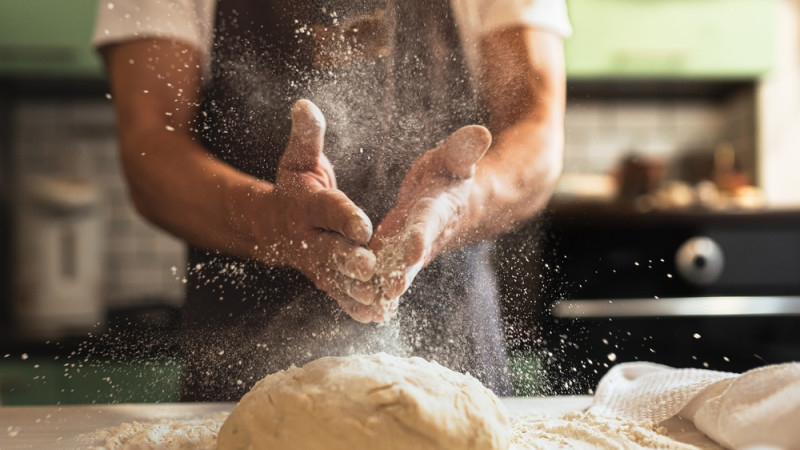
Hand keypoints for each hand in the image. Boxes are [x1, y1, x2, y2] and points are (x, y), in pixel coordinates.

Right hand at [259, 99, 382, 321]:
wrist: (273, 225)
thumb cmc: (295, 186)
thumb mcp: (299, 159)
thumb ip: (307, 136)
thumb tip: (304, 104)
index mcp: (307, 205)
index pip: (327, 210)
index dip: (344, 216)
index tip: (363, 224)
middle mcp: (309, 237)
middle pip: (330, 250)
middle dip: (349, 260)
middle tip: (371, 267)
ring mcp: (315, 263)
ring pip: (336, 279)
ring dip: (356, 290)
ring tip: (379, 298)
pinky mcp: (323, 279)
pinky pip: (338, 294)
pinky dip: (354, 306)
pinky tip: (375, 316)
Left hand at [371, 125, 491, 308]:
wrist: (455, 202)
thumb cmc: (450, 174)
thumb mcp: (455, 158)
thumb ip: (464, 149)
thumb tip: (481, 132)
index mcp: (438, 208)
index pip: (429, 222)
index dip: (422, 234)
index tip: (413, 247)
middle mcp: (425, 235)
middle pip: (413, 256)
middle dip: (403, 273)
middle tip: (390, 290)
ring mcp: (410, 249)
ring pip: (398, 271)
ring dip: (385, 289)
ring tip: (371, 307)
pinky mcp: (396, 256)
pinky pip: (387, 275)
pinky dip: (378, 292)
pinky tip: (364, 311)